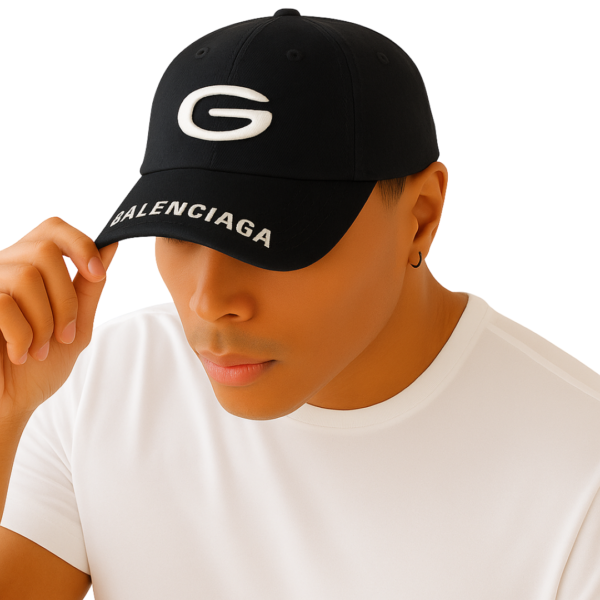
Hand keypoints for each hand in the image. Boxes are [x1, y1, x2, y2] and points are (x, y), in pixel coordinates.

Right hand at [0, 217, 117, 420]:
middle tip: (63, 334)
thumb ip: (89, 287)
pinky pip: (4, 304)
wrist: (8, 405)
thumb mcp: (75, 325)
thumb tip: (112, 245)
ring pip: (26, 276)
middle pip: (45, 250)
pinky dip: (21, 335)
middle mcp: (3, 268)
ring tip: (39, 348)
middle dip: (65, 298)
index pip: (53, 228)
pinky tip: (19, 354)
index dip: (80, 244)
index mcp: (30, 268)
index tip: (98, 274)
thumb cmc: (38, 368)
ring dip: (44, 321)